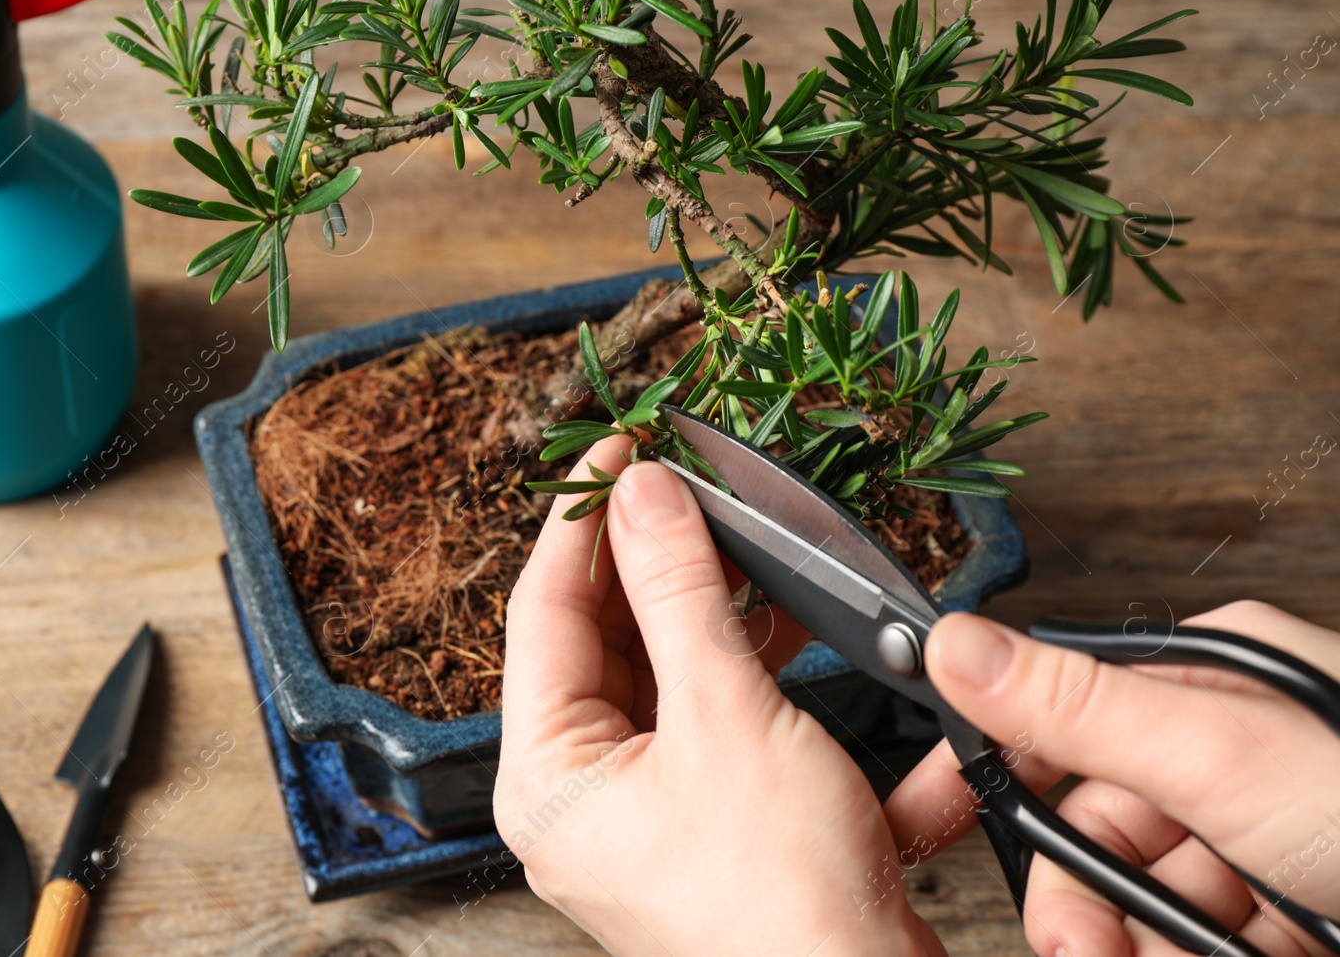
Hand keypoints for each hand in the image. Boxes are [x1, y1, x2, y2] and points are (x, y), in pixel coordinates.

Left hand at [496, 437, 943, 956]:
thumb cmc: (784, 909)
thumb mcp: (728, 717)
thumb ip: (680, 592)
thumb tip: (642, 496)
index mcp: (551, 776)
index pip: (544, 610)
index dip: (582, 519)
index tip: (621, 447)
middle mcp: (588, 795)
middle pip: (609, 637)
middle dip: (662, 560)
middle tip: (695, 486)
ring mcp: (654, 810)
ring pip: (676, 674)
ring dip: (725, 615)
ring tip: (756, 549)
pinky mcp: (721, 821)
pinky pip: (732, 722)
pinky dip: (775, 683)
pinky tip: (812, 637)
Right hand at [886, 602, 1339, 955]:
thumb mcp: (1223, 758)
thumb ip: (1076, 705)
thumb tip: (953, 644)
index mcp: (1211, 675)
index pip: (1063, 719)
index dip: (1016, 792)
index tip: (979, 845)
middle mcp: (1232, 743)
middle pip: (1098, 823)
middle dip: (1088, 900)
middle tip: (1090, 953)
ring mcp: (1264, 828)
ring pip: (1144, 893)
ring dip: (1140, 944)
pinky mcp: (1286, 901)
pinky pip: (1195, 932)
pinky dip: (1188, 955)